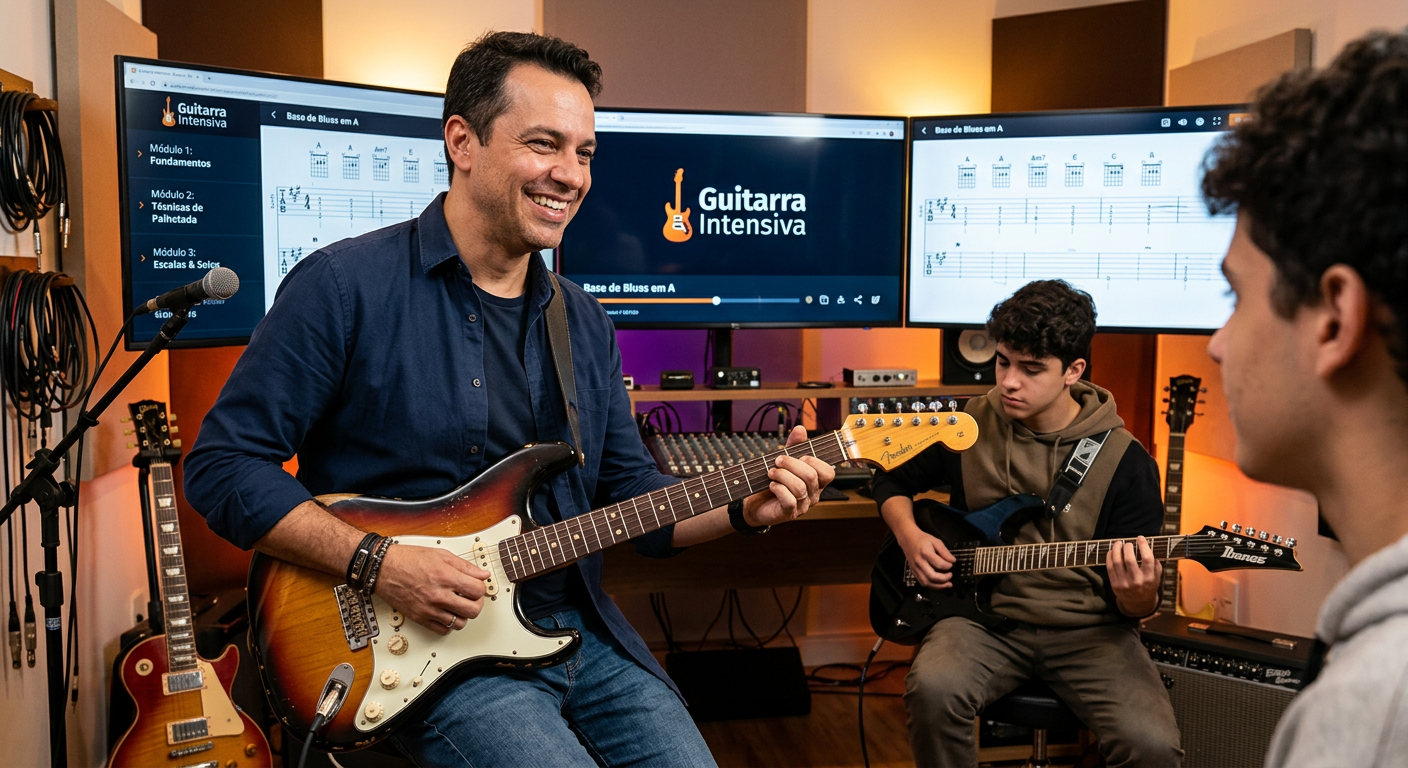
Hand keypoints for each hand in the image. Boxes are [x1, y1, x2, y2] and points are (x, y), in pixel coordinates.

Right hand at [373, 544, 490, 634]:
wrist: (383, 569)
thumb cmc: (409, 559)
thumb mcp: (441, 555)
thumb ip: (465, 566)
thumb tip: (482, 574)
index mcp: (446, 577)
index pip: (478, 590)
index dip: (481, 588)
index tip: (476, 586)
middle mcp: (439, 595)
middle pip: (473, 610)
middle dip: (476, 603)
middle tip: (471, 598)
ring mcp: (429, 609)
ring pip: (459, 623)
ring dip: (463, 615)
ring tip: (458, 605)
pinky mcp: (420, 618)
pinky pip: (442, 630)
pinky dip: (448, 624)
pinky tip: (446, 613)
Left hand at [742, 425, 835, 526]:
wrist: (756, 502)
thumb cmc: (774, 480)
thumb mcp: (784, 460)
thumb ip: (794, 445)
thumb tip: (800, 428)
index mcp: (816, 481)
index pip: (828, 473)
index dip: (815, 461)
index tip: (799, 455)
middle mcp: (813, 494)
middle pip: (811, 476)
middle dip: (792, 464)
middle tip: (778, 460)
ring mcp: (803, 505)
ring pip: (800, 488)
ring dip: (782, 475)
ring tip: (771, 472)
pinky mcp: (790, 513)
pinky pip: (790, 500)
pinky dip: (779, 489)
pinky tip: (771, 485)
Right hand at [896, 526, 955, 588]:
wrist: (908, 539)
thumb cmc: (923, 539)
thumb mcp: (936, 541)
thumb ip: (945, 551)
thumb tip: (953, 561)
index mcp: (925, 553)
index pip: (939, 564)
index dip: (948, 566)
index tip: (951, 564)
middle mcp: (919, 562)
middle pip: (932, 576)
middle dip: (944, 578)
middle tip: (950, 575)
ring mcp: (915, 569)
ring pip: (927, 582)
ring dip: (939, 586)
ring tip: (948, 584)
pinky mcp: (914, 572)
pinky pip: (923, 583)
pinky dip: (932, 586)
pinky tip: (939, 584)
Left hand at [1108, 535, 1162, 616]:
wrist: (1138, 604)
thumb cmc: (1148, 585)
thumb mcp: (1157, 577)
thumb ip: (1155, 563)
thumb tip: (1147, 546)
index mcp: (1149, 578)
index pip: (1147, 559)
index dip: (1143, 546)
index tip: (1140, 538)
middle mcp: (1136, 581)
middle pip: (1129, 559)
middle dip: (1128, 547)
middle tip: (1128, 543)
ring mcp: (1124, 583)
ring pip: (1117, 562)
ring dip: (1116, 549)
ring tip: (1118, 543)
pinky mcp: (1114, 584)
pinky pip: (1109, 567)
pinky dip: (1110, 556)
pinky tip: (1112, 551)